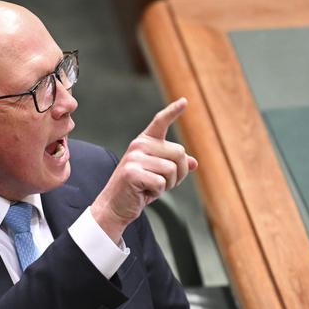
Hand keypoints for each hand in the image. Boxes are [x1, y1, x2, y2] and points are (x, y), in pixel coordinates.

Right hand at [91, 97, 197, 243]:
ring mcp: (134, 158)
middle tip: (164, 184)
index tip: (185, 101)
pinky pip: (160, 182)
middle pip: (179, 153)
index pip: (160, 122)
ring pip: (172, 169)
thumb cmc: (137, 190)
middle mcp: (139, 145)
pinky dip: (157, 192)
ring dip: (168, 185)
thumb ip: (174, 166)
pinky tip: (144, 192)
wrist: (115, 206)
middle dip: (179, 173)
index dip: (173, 111)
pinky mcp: (131, 173)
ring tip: (151, 187)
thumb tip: (194, 163)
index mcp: (144, 142)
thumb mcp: (159, 175)